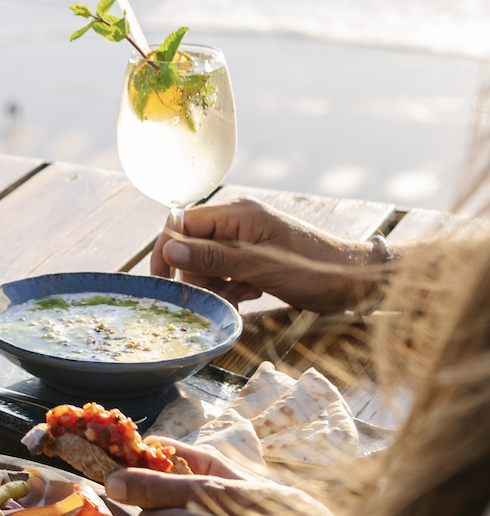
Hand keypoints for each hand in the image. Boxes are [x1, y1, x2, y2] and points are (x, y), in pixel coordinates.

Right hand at [150, 196, 381, 311]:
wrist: (355, 281)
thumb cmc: (313, 269)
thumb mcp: (260, 267)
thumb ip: (213, 259)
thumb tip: (169, 250)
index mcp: (237, 214)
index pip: (183, 224)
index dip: (167, 250)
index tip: (161, 281)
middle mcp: (238, 223)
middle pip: (193, 245)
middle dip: (194, 274)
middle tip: (204, 298)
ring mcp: (248, 241)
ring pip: (209, 263)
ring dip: (213, 285)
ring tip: (233, 300)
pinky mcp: (256, 259)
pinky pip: (228, 272)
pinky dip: (230, 289)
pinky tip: (245, 298)